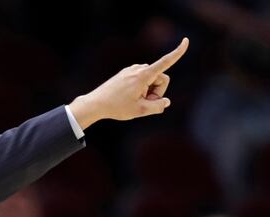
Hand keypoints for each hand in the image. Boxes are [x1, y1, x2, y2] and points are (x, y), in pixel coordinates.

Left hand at [68, 37, 188, 128]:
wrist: (95, 104)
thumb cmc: (116, 107)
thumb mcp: (140, 110)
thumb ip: (157, 107)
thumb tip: (166, 101)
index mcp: (143, 75)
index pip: (165, 62)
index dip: (177, 53)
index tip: (186, 41)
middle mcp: (138, 68)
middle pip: (161, 78)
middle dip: (157, 92)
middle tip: (144, 104)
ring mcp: (131, 70)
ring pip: (151, 80)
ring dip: (148, 91)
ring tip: (134, 101)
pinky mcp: (126, 73)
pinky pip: (141, 80)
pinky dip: (140, 89)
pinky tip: (128, 97)